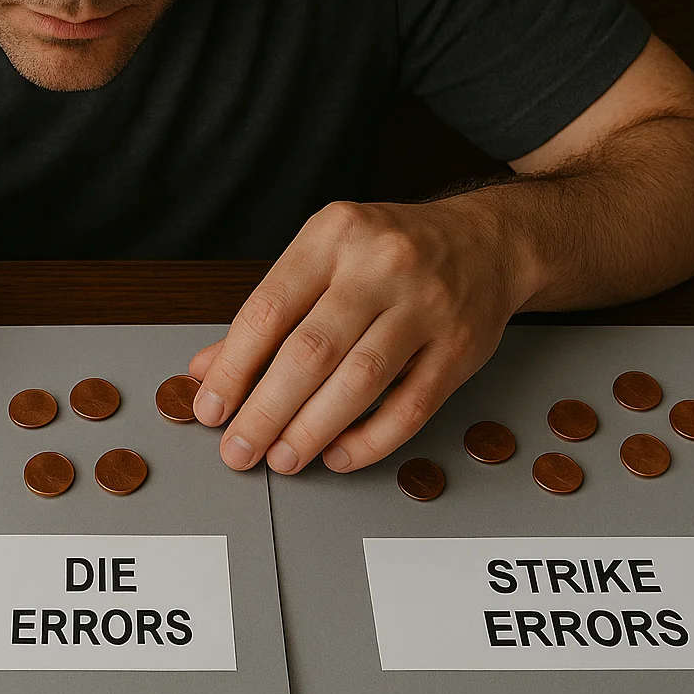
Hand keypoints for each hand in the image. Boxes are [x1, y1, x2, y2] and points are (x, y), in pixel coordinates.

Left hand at [186, 200, 525, 473]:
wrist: (487, 241)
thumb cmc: (391, 252)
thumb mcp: (324, 258)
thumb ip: (269, 313)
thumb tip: (206, 370)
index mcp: (334, 235)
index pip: (268, 310)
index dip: (233, 368)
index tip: (211, 408)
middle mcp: (381, 264)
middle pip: (310, 351)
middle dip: (265, 410)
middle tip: (240, 448)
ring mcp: (426, 304)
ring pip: (360, 381)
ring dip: (312, 430)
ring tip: (282, 458)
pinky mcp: (461, 346)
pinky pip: (411, 405)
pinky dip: (371, 439)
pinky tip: (339, 455)